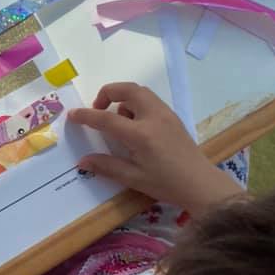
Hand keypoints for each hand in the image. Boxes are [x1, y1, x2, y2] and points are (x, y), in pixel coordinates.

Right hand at [68, 83, 243, 215]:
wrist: (201, 184)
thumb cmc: (166, 184)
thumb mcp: (134, 178)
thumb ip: (107, 166)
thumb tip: (82, 161)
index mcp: (141, 134)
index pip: (107, 118)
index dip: (86, 115)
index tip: (72, 115)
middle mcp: (153, 117)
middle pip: (127, 90)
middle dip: (108, 93)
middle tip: (98, 110)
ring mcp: (166, 114)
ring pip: (141, 92)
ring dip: (124, 97)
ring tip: (117, 119)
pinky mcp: (173, 117)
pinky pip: (150, 100)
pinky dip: (137, 103)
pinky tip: (135, 125)